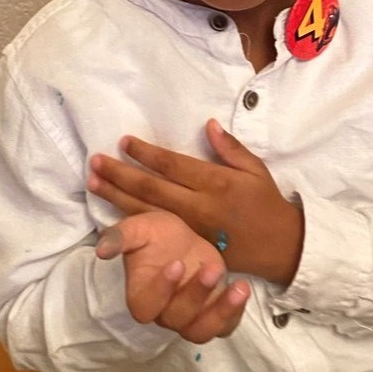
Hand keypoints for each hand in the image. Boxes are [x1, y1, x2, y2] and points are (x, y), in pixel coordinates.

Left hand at [89, 119, 303, 286]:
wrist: (279, 247)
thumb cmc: (266, 202)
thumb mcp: (255, 169)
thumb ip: (230, 148)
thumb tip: (208, 125)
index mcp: (215, 183)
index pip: (172, 165)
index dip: (145, 153)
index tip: (123, 142)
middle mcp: (198, 206)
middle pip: (151, 189)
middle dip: (119, 175)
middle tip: (95, 162)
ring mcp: (190, 230)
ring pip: (146, 211)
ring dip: (117, 196)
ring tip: (93, 183)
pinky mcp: (188, 246)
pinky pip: (156, 231)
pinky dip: (131, 221)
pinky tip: (112, 211)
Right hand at [95, 209, 249, 341]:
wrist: (182, 236)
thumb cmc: (157, 234)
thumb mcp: (138, 228)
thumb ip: (120, 237)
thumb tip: (101, 250)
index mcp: (142, 295)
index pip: (146, 308)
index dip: (161, 291)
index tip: (176, 264)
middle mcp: (164, 312)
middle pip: (178, 319)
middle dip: (197, 295)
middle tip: (212, 267)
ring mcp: (191, 316)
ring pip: (202, 331)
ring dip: (221, 312)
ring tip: (239, 288)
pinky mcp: (213, 311)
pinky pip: (224, 327)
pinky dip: (235, 315)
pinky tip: (243, 289)